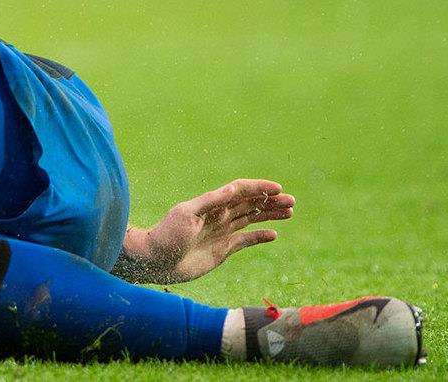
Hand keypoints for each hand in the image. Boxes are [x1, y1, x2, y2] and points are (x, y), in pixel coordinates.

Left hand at [119, 179, 294, 284]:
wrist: (156, 260)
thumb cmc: (167, 235)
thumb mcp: (187, 214)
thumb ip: (210, 201)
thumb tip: (232, 189)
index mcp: (211, 204)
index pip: (240, 191)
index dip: (258, 188)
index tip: (278, 188)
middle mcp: (219, 215)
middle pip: (249, 204)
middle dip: (270, 201)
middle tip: (292, 201)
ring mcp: (221, 232)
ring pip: (251, 219)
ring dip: (269, 215)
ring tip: (289, 212)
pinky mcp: (222, 249)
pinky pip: (245, 240)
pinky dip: (259, 236)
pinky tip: (273, 234)